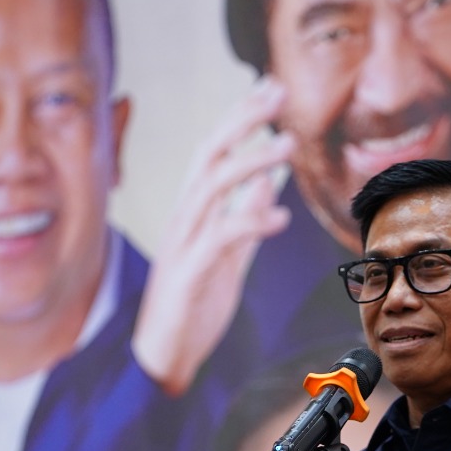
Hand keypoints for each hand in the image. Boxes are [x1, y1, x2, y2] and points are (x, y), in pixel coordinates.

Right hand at [133, 78, 295, 395]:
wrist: (162, 360)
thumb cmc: (191, 311)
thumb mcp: (227, 259)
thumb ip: (244, 222)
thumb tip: (264, 187)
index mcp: (192, 215)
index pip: (214, 152)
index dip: (239, 118)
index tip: (268, 90)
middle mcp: (183, 221)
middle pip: (208, 155)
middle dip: (241, 119)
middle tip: (276, 91)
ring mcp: (182, 244)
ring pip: (212, 187)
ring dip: (251, 161)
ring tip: (287, 144)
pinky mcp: (188, 274)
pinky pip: (220, 238)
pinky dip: (251, 222)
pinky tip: (280, 216)